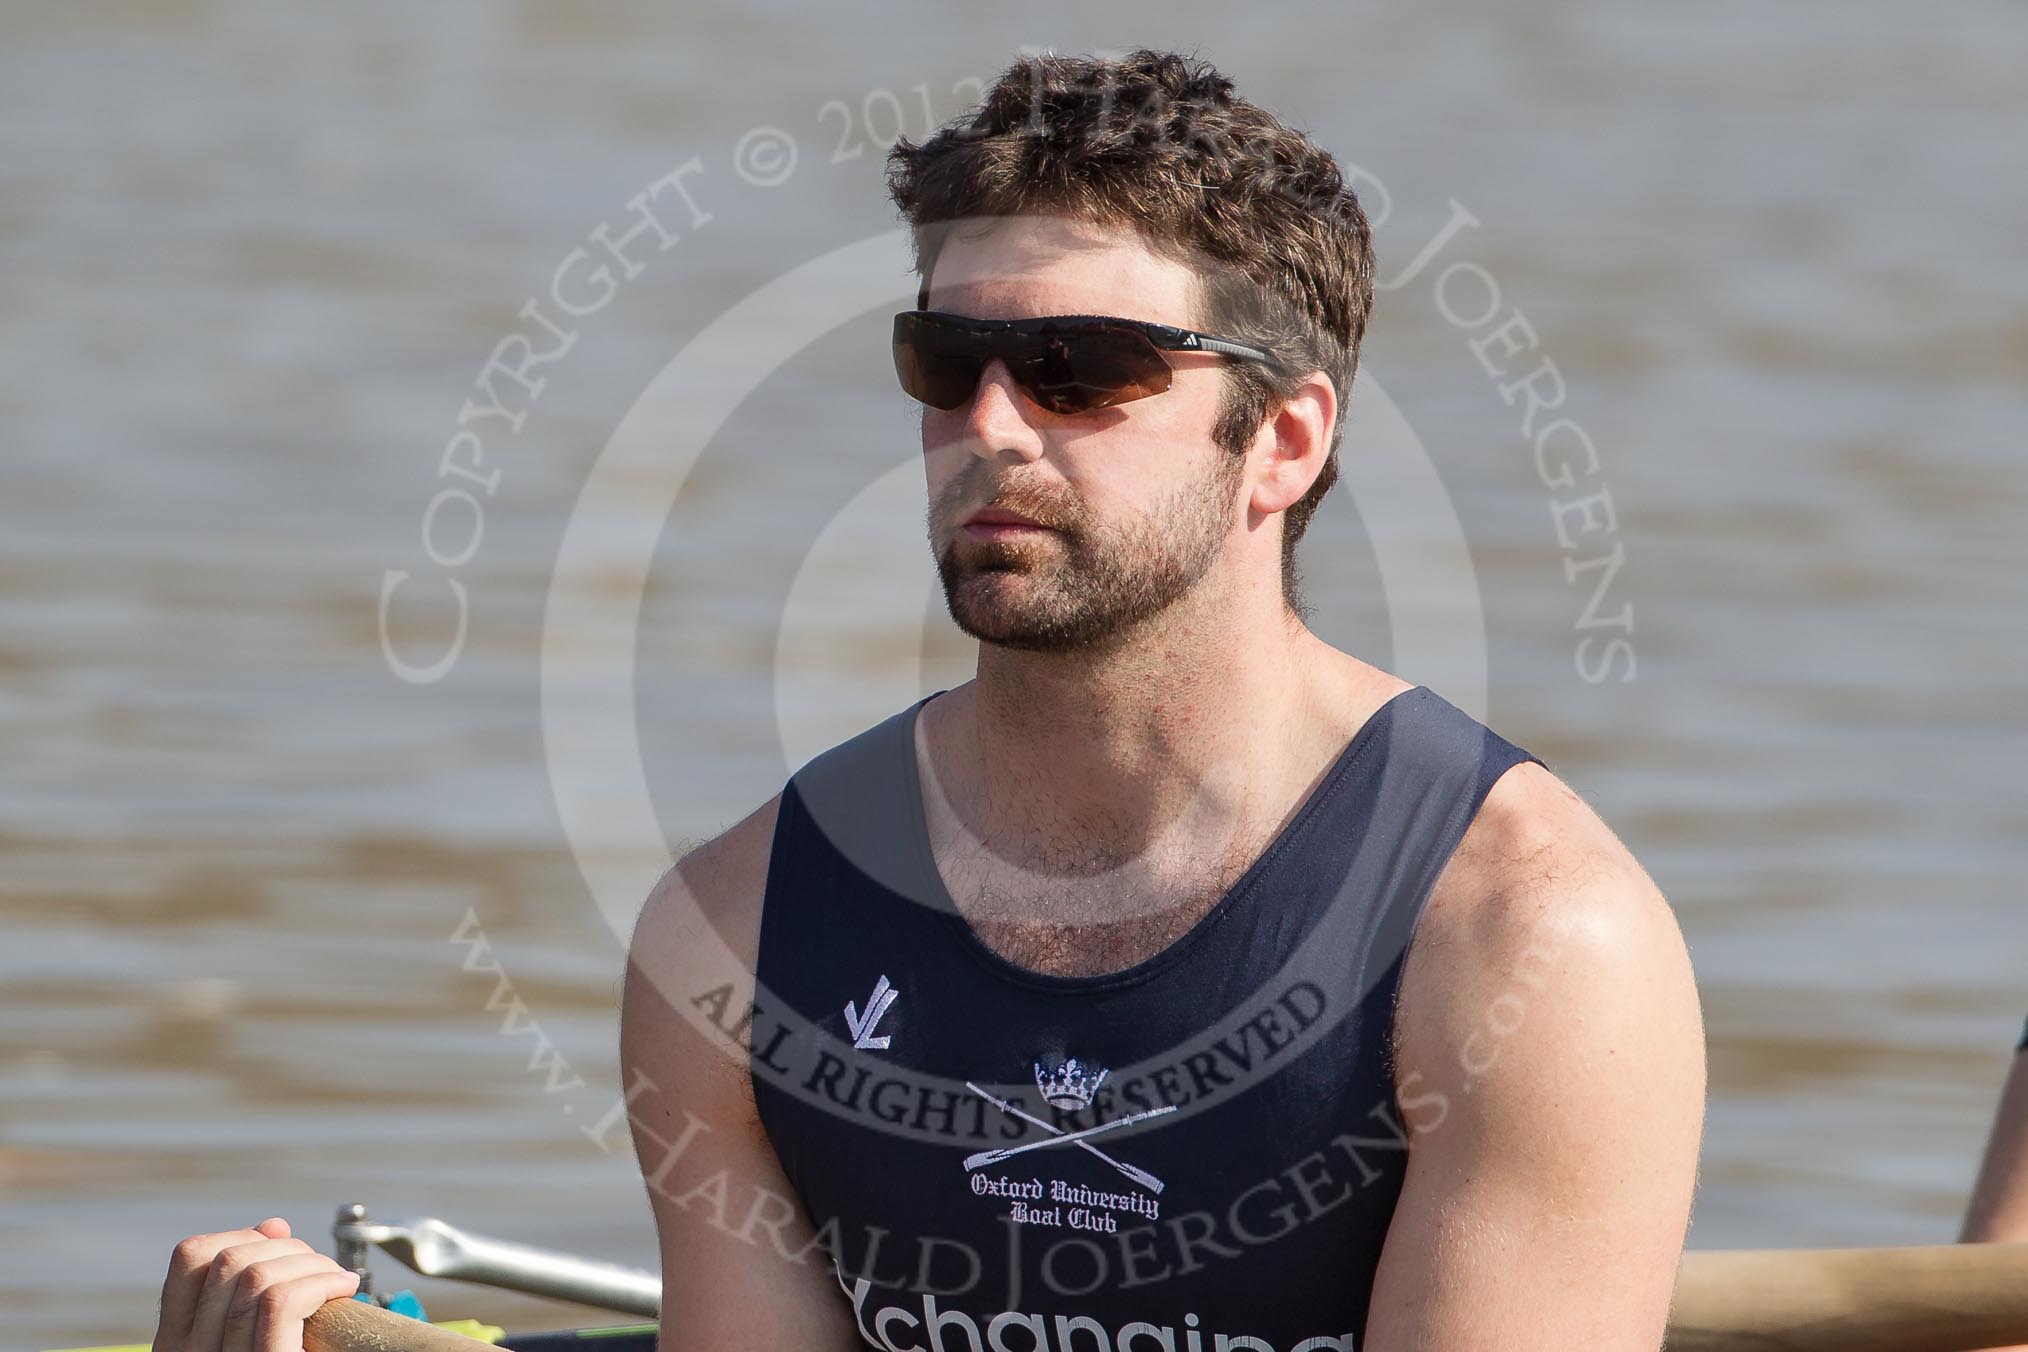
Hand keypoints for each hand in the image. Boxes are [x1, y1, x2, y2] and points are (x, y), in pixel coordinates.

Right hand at [151, 1217, 360, 1351]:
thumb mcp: (251, 1336)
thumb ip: (253, 1288)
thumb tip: (273, 1226)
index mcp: (179, 1344)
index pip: (188, 1259)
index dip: (240, 1236)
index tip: (279, 1246)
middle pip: (229, 1258)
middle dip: (285, 1247)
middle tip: (320, 1269)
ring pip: (256, 1274)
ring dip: (310, 1262)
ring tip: (337, 1282)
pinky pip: (280, 1301)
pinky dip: (320, 1281)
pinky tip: (343, 1290)